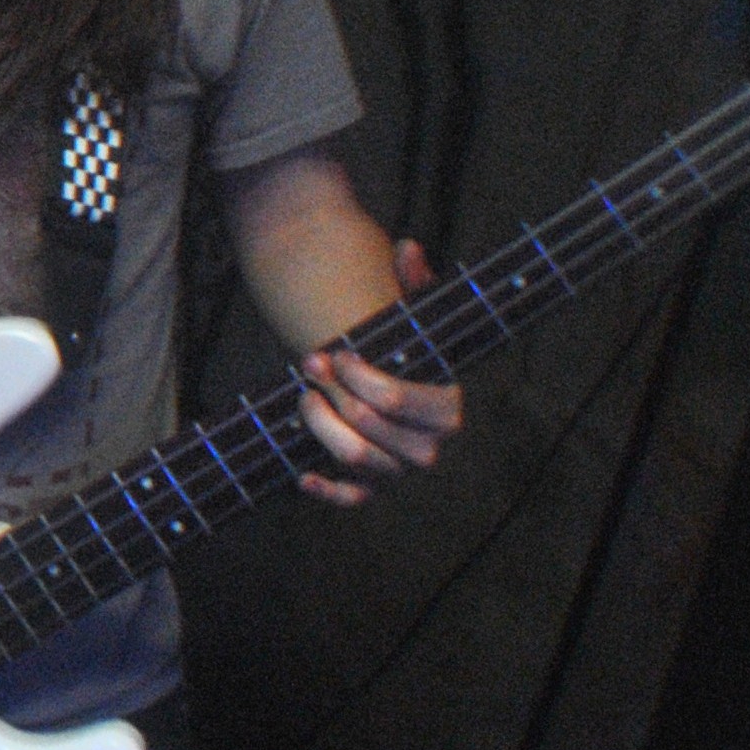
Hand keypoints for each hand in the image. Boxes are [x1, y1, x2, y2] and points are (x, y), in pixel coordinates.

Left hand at [296, 239, 465, 506]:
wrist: (377, 388)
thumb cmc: (394, 351)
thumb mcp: (406, 316)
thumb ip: (412, 284)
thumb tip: (409, 248)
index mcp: (446, 407)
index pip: (399, 400)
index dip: (361, 377)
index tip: (337, 353)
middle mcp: (430, 447)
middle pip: (372, 427)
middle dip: (334, 393)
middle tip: (310, 364)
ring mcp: (399, 471)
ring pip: (358, 460)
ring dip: (322, 427)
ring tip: (304, 397)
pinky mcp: (370, 489)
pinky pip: (352, 501)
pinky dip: (326, 491)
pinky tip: (303, 474)